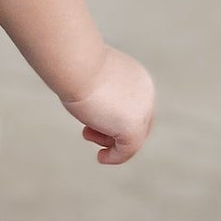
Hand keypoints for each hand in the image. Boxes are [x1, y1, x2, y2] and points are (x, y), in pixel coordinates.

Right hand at [60, 47, 154, 165]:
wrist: (77, 63)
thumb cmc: (75, 64)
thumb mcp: (88, 76)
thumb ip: (95, 88)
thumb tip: (90, 102)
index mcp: (137, 78)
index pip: (133, 105)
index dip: (113, 117)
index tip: (91, 120)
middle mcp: (145, 94)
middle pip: (136, 122)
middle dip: (112, 131)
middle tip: (87, 132)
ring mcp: (142, 111)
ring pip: (132, 137)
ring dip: (108, 141)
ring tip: (87, 135)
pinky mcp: (133, 127)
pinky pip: (127, 149)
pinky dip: (115, 156)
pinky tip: (101, 158)